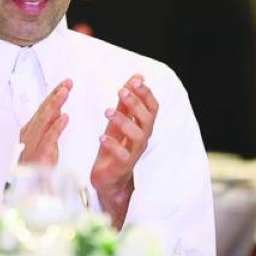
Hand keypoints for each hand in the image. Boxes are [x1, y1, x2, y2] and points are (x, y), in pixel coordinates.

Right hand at [19, 79, 71, 165]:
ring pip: (45, 119)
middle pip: (44, 109)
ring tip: (64, 93)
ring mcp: (34, 142)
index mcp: (31, 129)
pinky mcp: (40, 153)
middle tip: (67, 84)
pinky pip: (49, 137)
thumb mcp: (46, 141)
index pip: (44, 107)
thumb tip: (58, 111)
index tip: (65, 84)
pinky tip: (64, 118)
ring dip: (55, 104)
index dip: (54, 94)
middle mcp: (31, 133)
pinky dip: (56, 126)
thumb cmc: (37, 163)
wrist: (29, 184)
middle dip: (55, 95)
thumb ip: (51, 126)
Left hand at [90, 75, 158, 228]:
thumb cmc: (116, 147)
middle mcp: (142, 139)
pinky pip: (122, 155)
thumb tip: (137, 77)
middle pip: (147, 120)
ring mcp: (134, 153)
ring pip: (138, 136)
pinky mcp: (123, 166)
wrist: (109, 178)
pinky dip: (113, 145)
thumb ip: (127, 101)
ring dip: (124, 121)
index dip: (147, 94)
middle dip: (135, 104)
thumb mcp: (119, 121)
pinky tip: (102, 137)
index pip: (153, 108)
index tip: (136, 81)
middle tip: (120, 91)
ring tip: (107, 111)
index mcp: (143, 127)